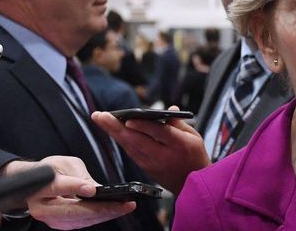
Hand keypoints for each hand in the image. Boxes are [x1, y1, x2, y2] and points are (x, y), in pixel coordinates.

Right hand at [4, 156, 135, 229]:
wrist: (37, 184)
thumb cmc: (52, 171)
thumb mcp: (65, 164)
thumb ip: (79, 175)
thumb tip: (95, 189)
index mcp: (39, 187)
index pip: (57, 187)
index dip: (76, 187)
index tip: (92, 189)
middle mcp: (43, 208)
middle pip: (73, 211)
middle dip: (100, 209)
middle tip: (122, 204)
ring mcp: (52, 220)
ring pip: (81, 220)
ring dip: (105, 215)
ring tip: (125, 207)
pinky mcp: (62, 225)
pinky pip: (83, 223)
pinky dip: (100, 217)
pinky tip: (115, 210)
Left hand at [92, 106, 208, 192]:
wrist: (193, 186)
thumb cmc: (195, 157)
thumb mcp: (194, 137)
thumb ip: (179, 123)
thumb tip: (169, 109)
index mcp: (179, 145)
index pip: (158, 133)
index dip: (142, 126)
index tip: (128, 119)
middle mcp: (163, 156)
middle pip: (136, 140)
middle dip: (115, 127)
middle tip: (99, 115)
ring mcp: (152, 164)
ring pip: (129, 147)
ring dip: (113, 133)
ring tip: (100, 119)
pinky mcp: (145, 168)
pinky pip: (131, 152)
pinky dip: (121, 140)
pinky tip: (112, 130)